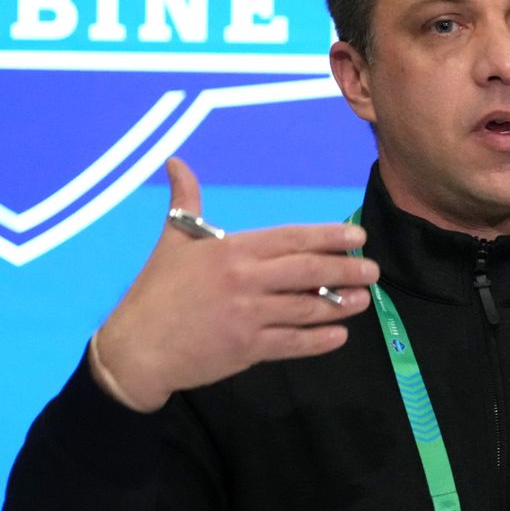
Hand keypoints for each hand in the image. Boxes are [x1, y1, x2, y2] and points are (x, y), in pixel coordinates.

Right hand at [90, 157, 378, 411]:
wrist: (136, 347)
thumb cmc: (156, 291)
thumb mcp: (172, 239)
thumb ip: (185, 200)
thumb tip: (176, 161)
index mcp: (231, 250)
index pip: (291, 239)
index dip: (328, 236)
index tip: (356, 236)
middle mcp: (245, 280)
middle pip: (308, 271)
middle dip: (346, 269)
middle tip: (373, 270)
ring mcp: (248, 316)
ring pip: (307, 308)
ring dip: (340, 304)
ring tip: (363, 300)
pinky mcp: (247, 349)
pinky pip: (293, 343)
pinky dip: (319, 340)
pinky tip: (339, 334)